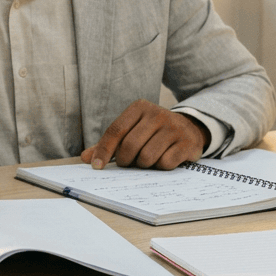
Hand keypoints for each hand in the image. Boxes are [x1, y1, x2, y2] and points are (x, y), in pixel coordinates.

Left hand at [82, 100, 206, 170]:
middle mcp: (157, 114)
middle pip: (130, 145)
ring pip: (147, 156)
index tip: (97, 166)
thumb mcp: (132, 130)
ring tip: (146, 161)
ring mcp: (174, 128)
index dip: (104, 150)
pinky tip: (163, 161)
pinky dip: (160, 167)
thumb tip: (86, 158)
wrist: (189, 129)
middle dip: (125, 160)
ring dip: (143, 165)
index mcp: (139, 108)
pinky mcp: (187, 143)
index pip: (116, 130)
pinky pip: (165, 163)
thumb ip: (109, 143)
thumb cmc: (153, 133)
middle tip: (127, 163)